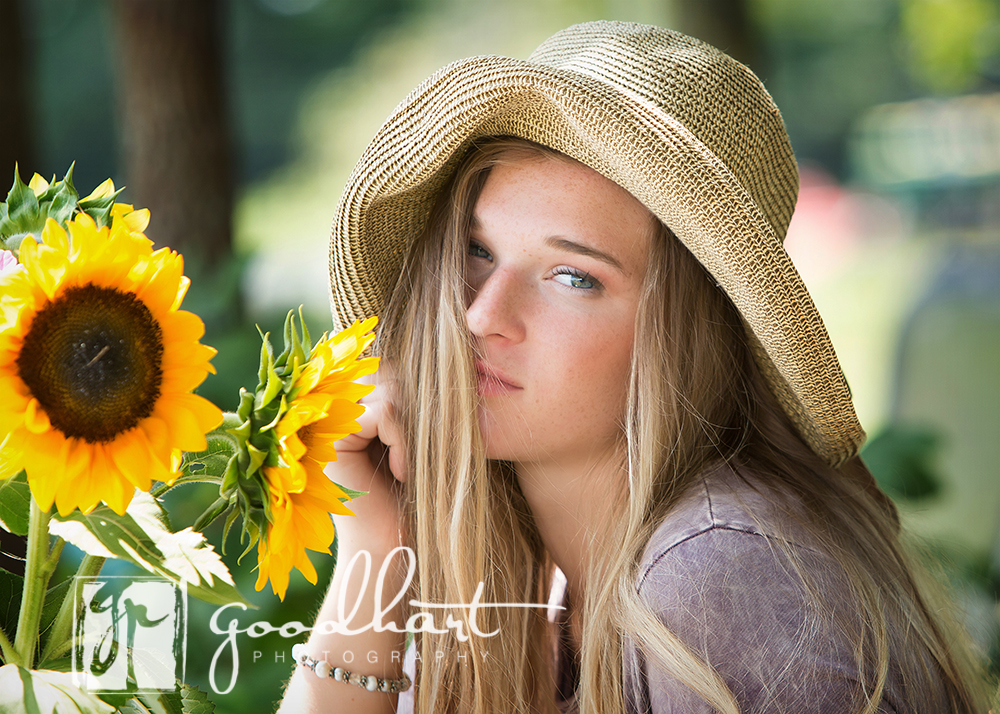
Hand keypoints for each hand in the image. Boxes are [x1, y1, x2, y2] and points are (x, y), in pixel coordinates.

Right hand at [325, 367, 407, 549]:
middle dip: (417, 414)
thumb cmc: (414, 498)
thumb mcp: (420, 440)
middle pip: (394, 374)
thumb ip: (415, 401)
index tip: (422, 446)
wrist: (392, 548)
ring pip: (393, 391)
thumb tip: (443, 355)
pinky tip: (401, 472)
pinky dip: (404, 441)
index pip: (396, 371)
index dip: (418, 401)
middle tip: (418, 457)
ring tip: (408, 467)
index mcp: (354, 406)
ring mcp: (330, 422)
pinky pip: (387, 411)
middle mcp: (336, 409)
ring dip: (412, 431)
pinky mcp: (332, 439)